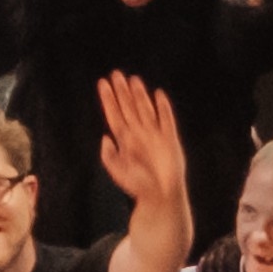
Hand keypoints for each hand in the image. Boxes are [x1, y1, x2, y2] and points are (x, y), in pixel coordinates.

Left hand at [96, 72, 186, 229]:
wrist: (160, 198)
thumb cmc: (137, 187)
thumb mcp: (117, 172)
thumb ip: (109, 156)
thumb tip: (105, 137)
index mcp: (124, 140)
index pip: (114, 114)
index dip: (109, 99)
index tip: (102, 83)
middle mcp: (138, 134)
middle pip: (129, 108)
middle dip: (122, 92)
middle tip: (116, 74)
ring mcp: (154, 135)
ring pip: (146, 110)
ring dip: (140, 95)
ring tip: (134, 79)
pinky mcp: (170, 140)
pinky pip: (166, 119)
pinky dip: (163, 107)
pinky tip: (158, 94)